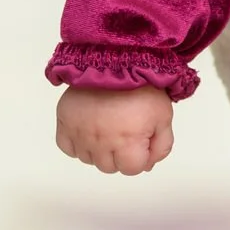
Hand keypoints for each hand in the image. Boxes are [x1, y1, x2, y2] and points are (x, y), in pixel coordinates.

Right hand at [56, 83, 173, 175]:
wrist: (117, 60)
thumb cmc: (143, 89)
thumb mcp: (164, 117)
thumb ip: (161, 146)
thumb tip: (147, 166)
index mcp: (127, 142)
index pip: (131, 170)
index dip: (140, 156)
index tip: (140, 138)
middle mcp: (100, 142)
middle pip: (109, 167)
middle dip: (120, 154)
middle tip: (124, 130)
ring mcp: (80, 133)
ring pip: (88, 159)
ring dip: (99, 150)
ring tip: (108, 126)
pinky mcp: (64, 121)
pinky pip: (67, 147)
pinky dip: (77, 144)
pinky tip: (88, 130)